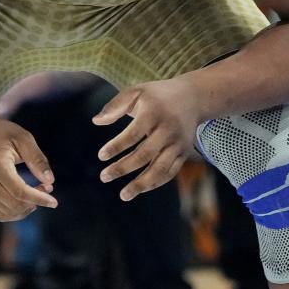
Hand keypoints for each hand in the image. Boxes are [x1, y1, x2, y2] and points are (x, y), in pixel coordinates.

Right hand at [0, 118, 56, 221]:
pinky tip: (26, 201)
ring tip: (38, 193)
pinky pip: (0, 214)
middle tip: (48, 188)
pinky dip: (16, 212)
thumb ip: (37, 159)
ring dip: (27, 208)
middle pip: (15, 204)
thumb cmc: (2, 133)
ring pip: (8, 213)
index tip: (54, 202)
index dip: (39, 198)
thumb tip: (50, 181)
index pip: (19, 192)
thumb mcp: (23, 138)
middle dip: (35, 201)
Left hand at [92, 79, 198, 200]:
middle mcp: (168, 130)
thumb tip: (95, 121)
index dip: (116, 146)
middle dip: (123, 168)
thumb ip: (115, 106)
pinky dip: (155, 183)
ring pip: (160, 169)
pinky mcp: (184, 153)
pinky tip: (139, 189)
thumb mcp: (136, 92)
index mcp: (154, 113)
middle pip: (145, 155)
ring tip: (123, 195)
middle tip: (104, 177)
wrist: (192, 98)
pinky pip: (170, 172)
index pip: (133, 134)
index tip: (101, 156)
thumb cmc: (156, 96)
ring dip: (141, 184)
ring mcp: (178, 144)